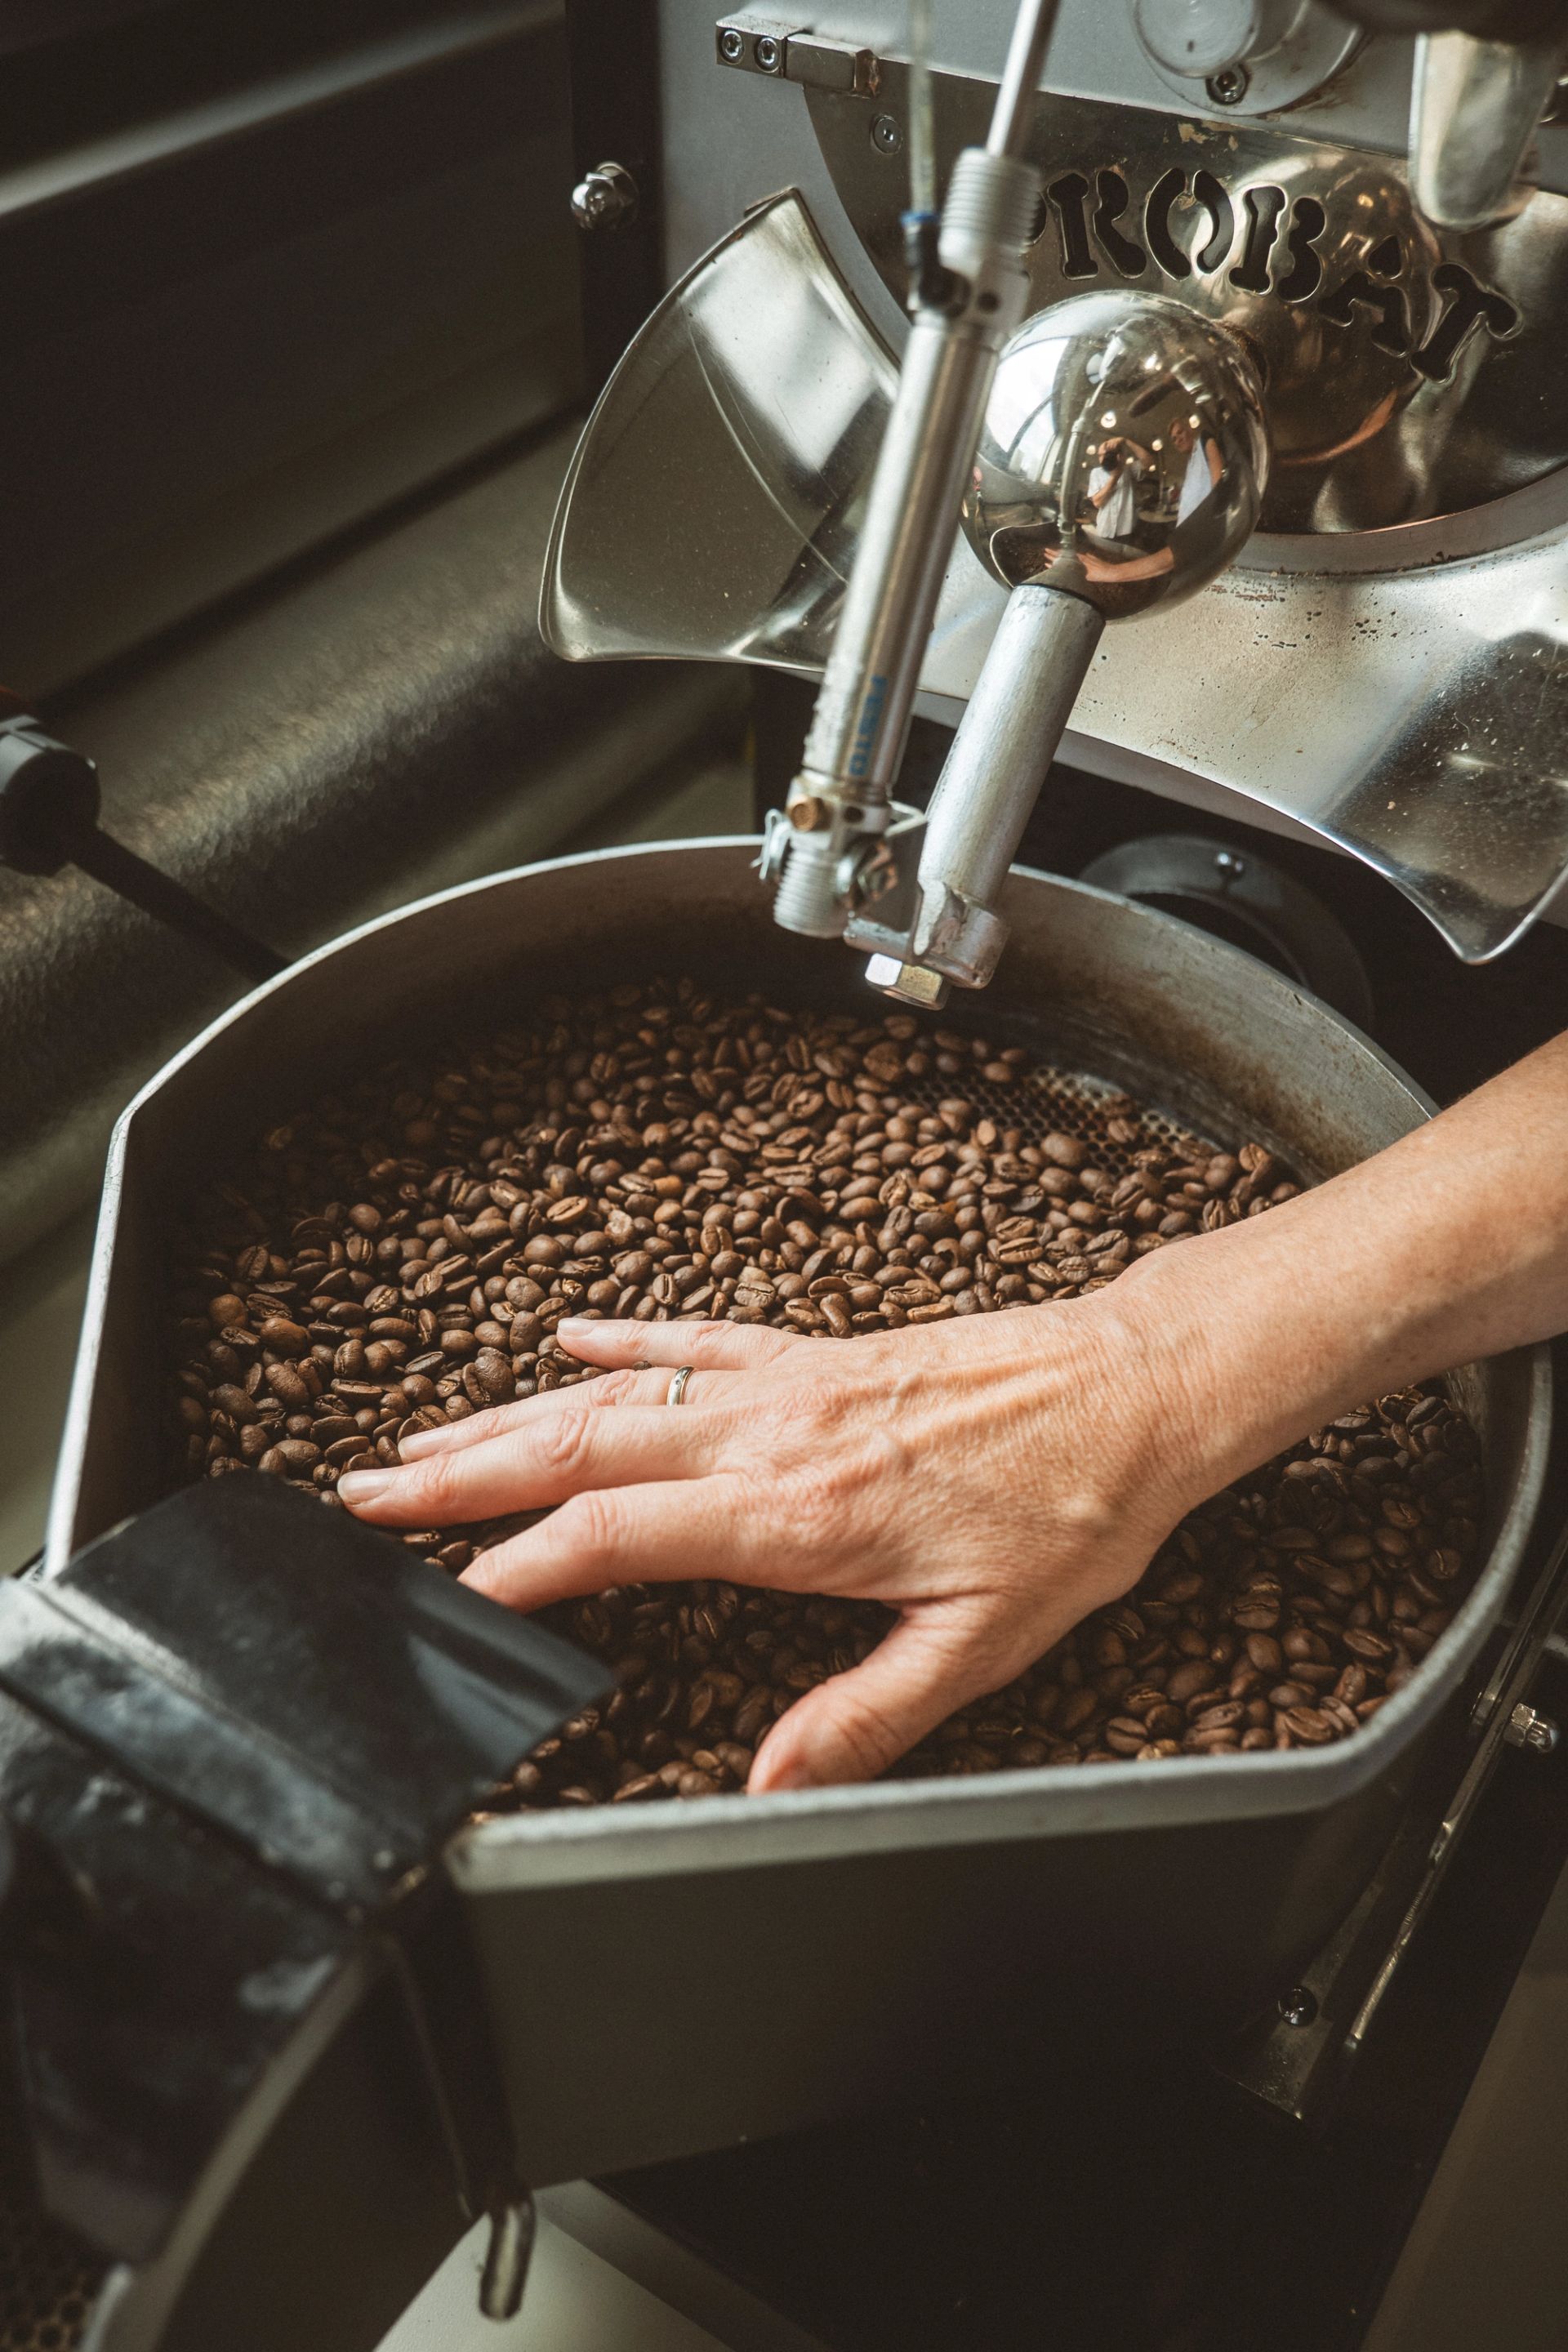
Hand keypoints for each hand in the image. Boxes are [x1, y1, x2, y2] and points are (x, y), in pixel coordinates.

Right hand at [337, 1286, 1223, 1791]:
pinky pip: (696, 1337)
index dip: (515, 1570)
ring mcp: (788, 1383)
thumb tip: (772, 1781)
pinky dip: (621, 1340)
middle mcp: (772, 1436)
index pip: (614, 1538)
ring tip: (422, 1437)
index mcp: (797, 1515)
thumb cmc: (1072, 1512)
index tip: (440, 1598)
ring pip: (618, 1394)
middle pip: (580, 1450)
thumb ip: (866, 1716)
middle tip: (365, 1496)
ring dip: (510, 1414)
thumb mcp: (982, 1642)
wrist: (1136, 1388)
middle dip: (462, 1476)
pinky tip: (564, 1340)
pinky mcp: (817, 1353)